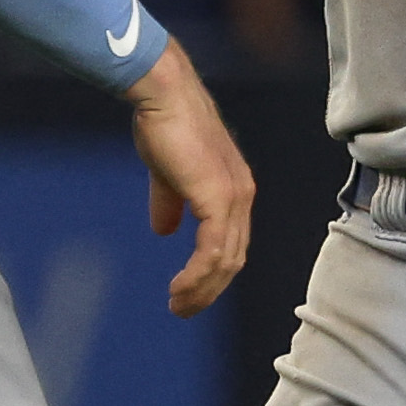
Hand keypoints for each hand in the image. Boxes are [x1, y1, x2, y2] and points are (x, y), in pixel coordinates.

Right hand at [124, 37, 254, 315]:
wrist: (163, 96)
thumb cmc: (164, 125)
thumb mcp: (168, 173)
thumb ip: (170, 203)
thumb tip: (164, 231)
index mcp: (234, 190)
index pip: (231, 243)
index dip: (212, 272)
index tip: (189, 292)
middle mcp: (241, 196)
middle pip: (232, 258)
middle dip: (208, 289)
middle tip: (182, 309)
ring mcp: (233, 198)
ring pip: (224, 260)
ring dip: (201, 289)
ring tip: (178, 306)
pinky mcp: (217, 198)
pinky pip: (212, 251)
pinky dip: (197, 276)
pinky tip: (179, 288)